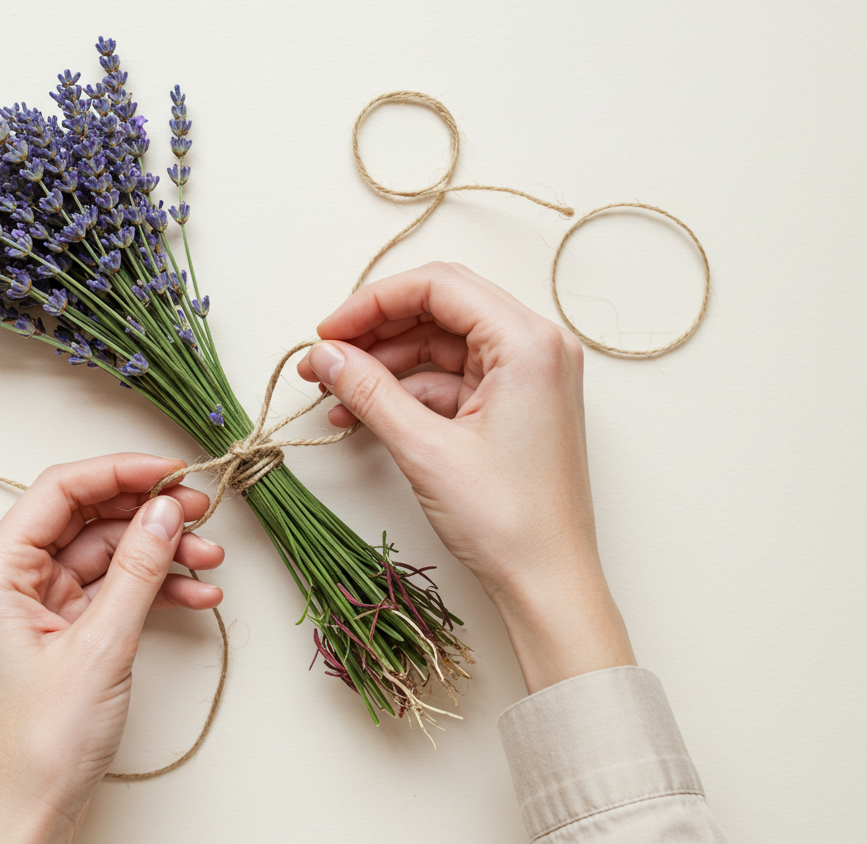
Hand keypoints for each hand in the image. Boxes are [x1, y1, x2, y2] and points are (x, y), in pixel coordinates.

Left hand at [0, 454, 223, 843]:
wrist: (30, 815)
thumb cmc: (41, 743)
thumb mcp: (101, 646)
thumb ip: (138, 569)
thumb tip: (166, 509)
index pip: (60, 491)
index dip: (120, 472)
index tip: (174, 471)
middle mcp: (10, 580)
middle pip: (87, 518)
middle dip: (148, 513)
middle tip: (202, 512)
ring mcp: (37, 606)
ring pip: (106, 554)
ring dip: (160, 553)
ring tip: (209, 560)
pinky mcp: (62, 631)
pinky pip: (112, 590)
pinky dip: (154, 589)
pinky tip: (197, 593)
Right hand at [297, 261, 634, 692]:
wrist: (547, 584)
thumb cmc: (507, 521)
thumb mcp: (424, 448)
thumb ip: (368, 390)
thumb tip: (325, 355)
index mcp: (528, 342)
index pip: (439, 286)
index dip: (373, 302)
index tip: (327, 332)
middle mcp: (536, 348)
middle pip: (440, 308)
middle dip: (375, 331)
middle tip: (324, 357)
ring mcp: (527, 378)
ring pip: (441, 345)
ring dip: (385, 365)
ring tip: (333, 391)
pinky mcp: (514, 407)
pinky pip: (451, 380)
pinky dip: (406, 393)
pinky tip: (363, 415)